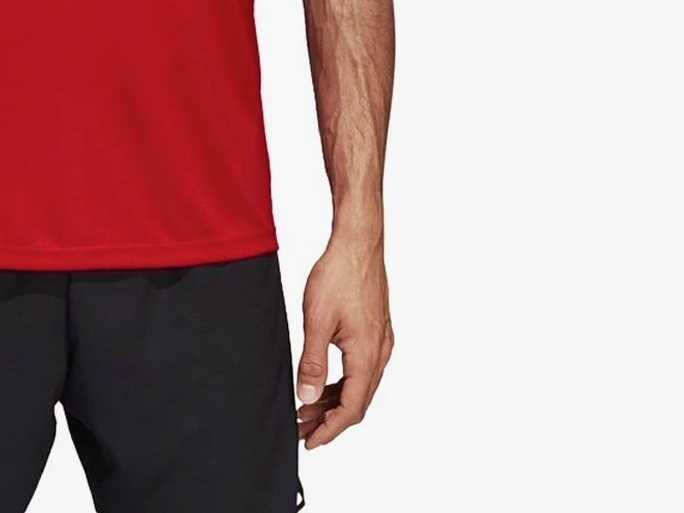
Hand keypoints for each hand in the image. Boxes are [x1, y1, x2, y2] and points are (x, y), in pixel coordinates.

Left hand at [295, 234, 393, 448]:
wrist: (358, 242)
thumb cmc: (339, 274)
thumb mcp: (317, 320)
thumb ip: (312, 362)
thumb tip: (307, 397)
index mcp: (368, 355)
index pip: (351, 408)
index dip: (330, 429)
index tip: (309, 442)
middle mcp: (380, 352)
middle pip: (358, 401)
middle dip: (329, 419)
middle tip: (302, 429)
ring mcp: (381, 341)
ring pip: (360, 385)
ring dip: (335, 400)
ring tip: (307, 407)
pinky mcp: (377, 330)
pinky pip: (362, 368)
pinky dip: (343, 381)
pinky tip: (325, 381)